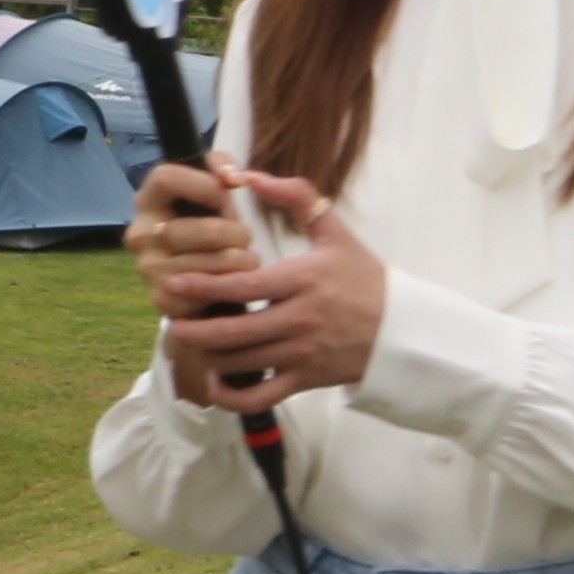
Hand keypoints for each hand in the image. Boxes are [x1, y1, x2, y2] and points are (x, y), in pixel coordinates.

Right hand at [124, 159, 263, 306]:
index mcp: (149, 201)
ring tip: (246, 261)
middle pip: (198, 229)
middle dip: (234, 234)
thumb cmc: (216, 229)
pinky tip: (231, 283)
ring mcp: (148, 269)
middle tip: (245, 238)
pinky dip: (228, 287)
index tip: (224, 196)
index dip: (204, 184)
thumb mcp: (218, 190)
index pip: (165, 178)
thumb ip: (225, 167)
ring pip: (208, 264)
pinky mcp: (162, 300)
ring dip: (239, 263)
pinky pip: (205, 291)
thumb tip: (232, 178)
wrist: (212, 284)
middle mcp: (140, 234)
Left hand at [151, 171, 383, 410]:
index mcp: (304, 280)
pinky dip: (233, 396)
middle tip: (170, 319)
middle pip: (235, 332)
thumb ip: (297, 197)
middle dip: (194, 330)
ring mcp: (303, 354)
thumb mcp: (336, 233)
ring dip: (209, 355)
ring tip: (190, 341)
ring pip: (242, 363)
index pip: (244, 286)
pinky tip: (217, 381)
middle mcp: (301, 319)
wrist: (403, 329)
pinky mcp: (307, 381)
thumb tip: (252, 176)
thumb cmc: (365, 279)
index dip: (204, 287)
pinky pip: (262, 397)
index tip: (174, 283)